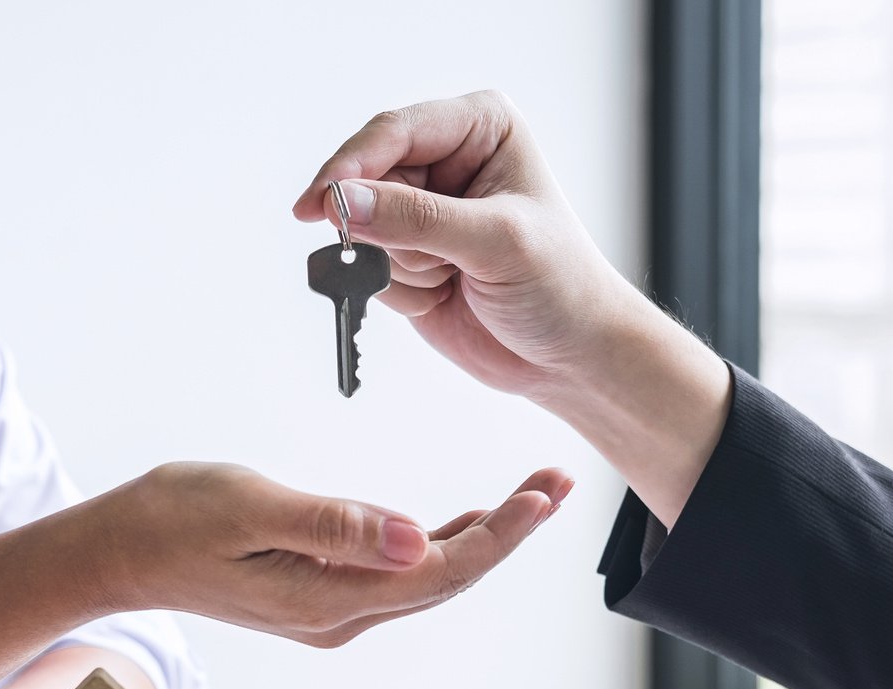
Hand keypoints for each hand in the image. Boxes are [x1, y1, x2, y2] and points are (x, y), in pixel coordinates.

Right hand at [96, 462, 572, 647]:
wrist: (116, 553)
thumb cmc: (172, 520)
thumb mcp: (250, 508)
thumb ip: (335, 525)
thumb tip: (415, 538)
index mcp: (329, 598)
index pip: (438, 571)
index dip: (499, 534)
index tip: (541, 495)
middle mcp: (339, 617)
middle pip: (445, 579)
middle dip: (507, 533)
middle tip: (556, 484)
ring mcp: (330, 611)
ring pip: (425, 579)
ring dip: (479, 539)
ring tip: (529, 496)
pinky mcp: (319, 595)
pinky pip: (397, 576)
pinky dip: (436, 546)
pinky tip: (460, 523)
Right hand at [294, 92, 729, 526]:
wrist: (571, 356)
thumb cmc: (561, 285)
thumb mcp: (496, 241)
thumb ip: (417, 218)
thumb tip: (345, 200)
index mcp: (479, 128)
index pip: (395, 131)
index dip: (353, 166)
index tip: (321, 203)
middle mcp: (446, 162)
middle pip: (366, 178)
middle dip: (385, 228)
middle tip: (425, 262)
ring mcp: (423, 212)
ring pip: (363, 229)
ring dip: (401, 265)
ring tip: (452, 278)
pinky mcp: (408, 258)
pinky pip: (367, 269)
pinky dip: (399, 290)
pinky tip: (443, 294)